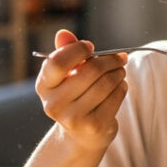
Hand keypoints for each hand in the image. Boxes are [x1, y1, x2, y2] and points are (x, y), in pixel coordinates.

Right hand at [36, 29, 128, 151]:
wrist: (82, 134)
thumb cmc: (75, 96)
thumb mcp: (67, 75)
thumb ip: (66, 52)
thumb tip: (63, 33)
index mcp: (44, 86)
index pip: (57, 62)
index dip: (77, 50)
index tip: (90, 47)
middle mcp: (54, 104)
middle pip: (89, 71)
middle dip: (109, 60)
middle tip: (120, 58)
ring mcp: (73, 118)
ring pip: (106, 83)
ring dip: (119, 73)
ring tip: (121, 71)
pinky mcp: (93, 126)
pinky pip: (115, 97)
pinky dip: (122, 88)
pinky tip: (120, 86)